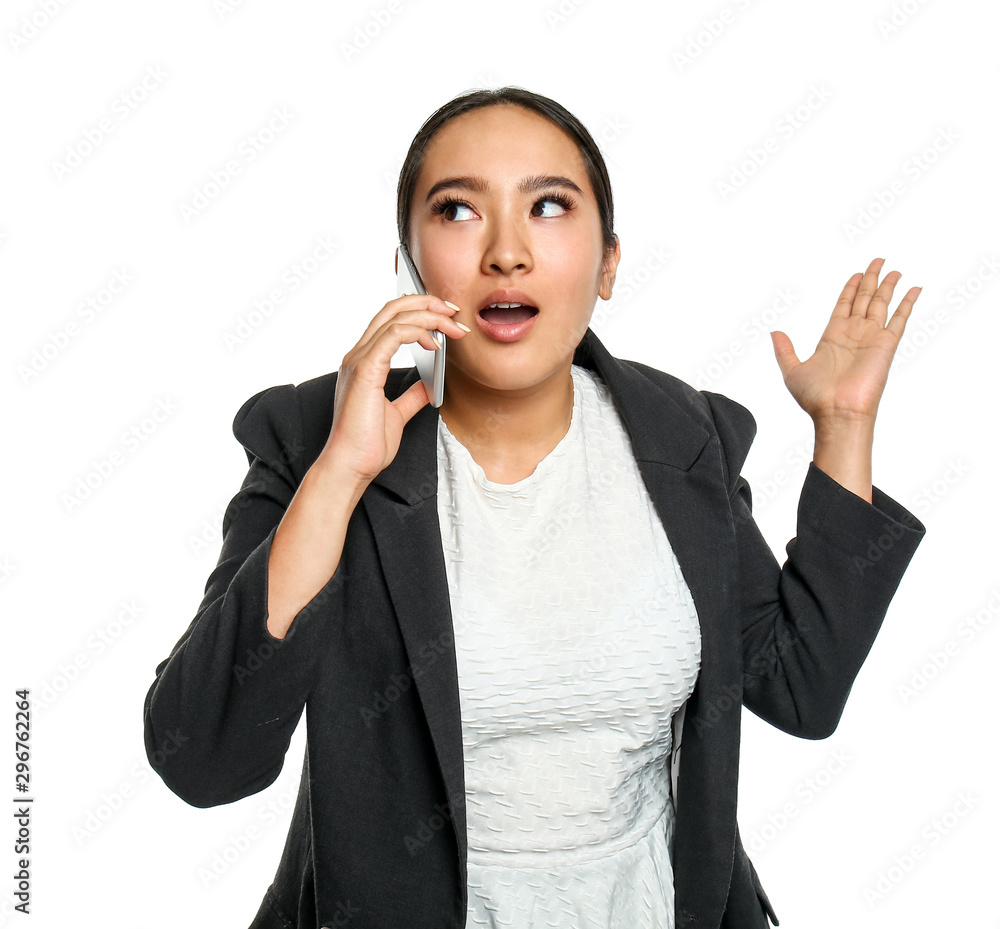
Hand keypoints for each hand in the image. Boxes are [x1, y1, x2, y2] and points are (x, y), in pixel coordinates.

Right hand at [320, 294, 470, 482]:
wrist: (351, 465)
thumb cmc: (367, 445)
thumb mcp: (397, 414)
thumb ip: (411, 396)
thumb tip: (430, 383)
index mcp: (364, 362)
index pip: (389, 319)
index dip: (418, 310)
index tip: (446, 318)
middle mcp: (358, 355)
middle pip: (392, 308)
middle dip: (427, 303)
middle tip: (454, 312)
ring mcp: (359, 360)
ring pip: (396, 317)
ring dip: (430, 317)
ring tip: (453, 327)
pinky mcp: (365, 370)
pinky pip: (394, 335)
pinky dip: (419, 332)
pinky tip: (436, 344)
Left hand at [770, 257, 921, 426]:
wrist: (837, 412)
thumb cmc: (815, 397)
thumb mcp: (792, 370)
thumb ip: (784, 350)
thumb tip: (774, 332)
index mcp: (833, 336)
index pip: (844, 305)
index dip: (851, 289)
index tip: (857, 274)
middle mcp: (854, 334)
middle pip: (864, 299)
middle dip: (871, 279)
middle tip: (878, 261)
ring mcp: (871, 337)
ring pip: (881, 304)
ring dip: (888, 286)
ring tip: (894, 270)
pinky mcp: (886, 344)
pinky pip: (899, 319)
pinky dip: (907, 303)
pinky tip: (914, 288)